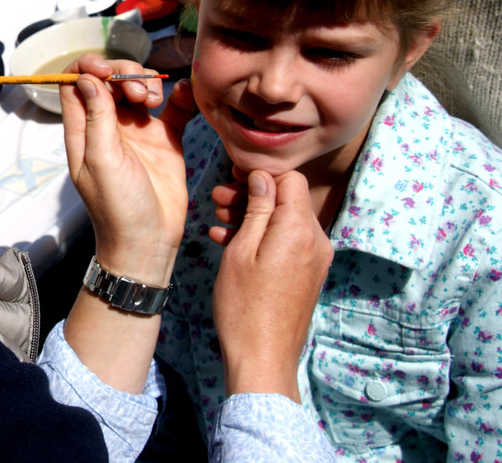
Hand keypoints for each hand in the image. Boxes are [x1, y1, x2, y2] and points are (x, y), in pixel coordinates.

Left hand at [59, 54, 194, 284]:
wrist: (149, 242)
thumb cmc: (118, 208)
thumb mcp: (102, 160)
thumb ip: (96, 117)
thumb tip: (85, 78)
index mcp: (83, 131)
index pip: (75, 84)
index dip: (88, 68)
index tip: (107, 70)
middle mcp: (107, 127)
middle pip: (110, 81)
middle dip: (125, 74)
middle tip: (139, 92)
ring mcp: (137, 132)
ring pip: (138, 89)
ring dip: (147, 84)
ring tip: (154, 102)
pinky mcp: (164, 140)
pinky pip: (172, 108)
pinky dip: (179, 95)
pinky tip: (184, 93)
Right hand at [212, 170, 332, 401]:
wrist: (263, 358)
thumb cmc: (244, 306)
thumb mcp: (241, 251)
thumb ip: (257, 209)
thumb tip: (263, 177)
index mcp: (299, 230)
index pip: (291, 179)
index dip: (261, 175)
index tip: (232, 178)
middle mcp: (316, 241)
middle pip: (287, 199)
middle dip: (252, 195)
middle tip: (217, 199)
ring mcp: (315, 259)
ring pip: (284, 221)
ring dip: (253, 216)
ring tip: (218, 219)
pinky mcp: (308, 274)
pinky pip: (286, 242)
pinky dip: (262, 237)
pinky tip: (228, 241)